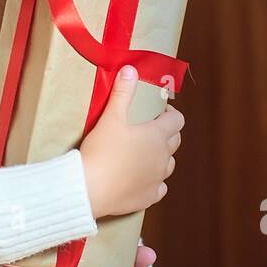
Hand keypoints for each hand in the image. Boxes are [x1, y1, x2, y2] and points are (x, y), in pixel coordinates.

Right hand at [79, 65, 182, 218]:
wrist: (88, 188)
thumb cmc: (101, 150)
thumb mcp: (111, 117)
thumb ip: (122, 92)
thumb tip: (131, 69)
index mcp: (157, 135)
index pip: (177, 120)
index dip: (169, 113)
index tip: (156, 112)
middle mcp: (162, 157)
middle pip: (175, 141)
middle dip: (165, 133)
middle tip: (147, 130)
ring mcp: (157, 178)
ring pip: (168, 164)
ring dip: (160, 157)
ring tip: (142, 153)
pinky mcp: (149, 197)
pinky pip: (159, 188)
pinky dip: (152, 181)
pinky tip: (140, 178)